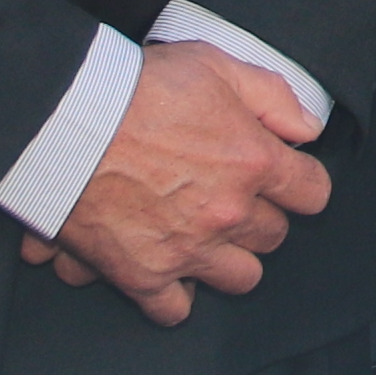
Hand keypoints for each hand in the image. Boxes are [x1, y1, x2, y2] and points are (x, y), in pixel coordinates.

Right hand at [42, 43, 330, 325]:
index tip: (282, 178)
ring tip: (203, 236)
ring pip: (241, 278)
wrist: (63, 119)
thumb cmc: (133, 86)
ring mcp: (188, 249)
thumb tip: (306, 128)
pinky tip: (168, 271)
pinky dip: (174, 296)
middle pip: (273, 235)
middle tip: (228, 195)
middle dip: (257, 215)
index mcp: (253, 161)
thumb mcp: (214, 64)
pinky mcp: (143, 275)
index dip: (299, 182)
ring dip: (227, 258)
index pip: (312, 192)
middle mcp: (228, 212)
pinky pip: (175, 310)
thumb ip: (272, 96)